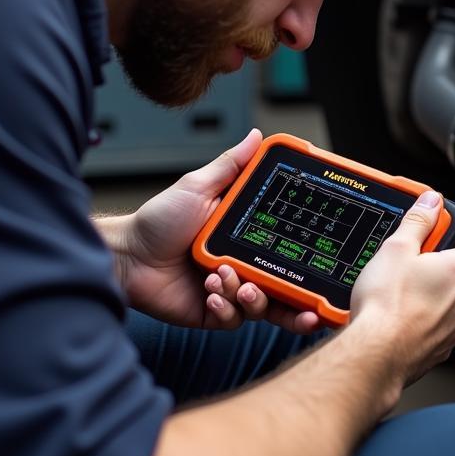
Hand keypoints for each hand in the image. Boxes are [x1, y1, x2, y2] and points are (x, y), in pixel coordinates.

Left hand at [106, 129, 321, 333]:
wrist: (127, 256)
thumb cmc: (159, 219)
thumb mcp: (198, 186)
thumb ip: (231, 165)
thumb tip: (256, 135)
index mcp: (247, 236)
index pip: (288, 248)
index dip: (309, 260)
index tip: (327, 264)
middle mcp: (245, 264)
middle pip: (286, 288)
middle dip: (300, 299)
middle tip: (309, 303)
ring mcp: (231, 291)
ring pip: (262, 306)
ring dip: (252, 297)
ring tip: (233, 281)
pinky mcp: (213, 313)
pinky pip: (234, 319)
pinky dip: (227, 307)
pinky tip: (212, 292)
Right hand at [349, 191, 454, 385]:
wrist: (376, 353)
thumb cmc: (386, 305)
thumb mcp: (397, 248)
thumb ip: (419, 221)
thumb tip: (432, 202)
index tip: (440, 239)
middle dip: (439, 268)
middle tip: (411, 265)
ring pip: (450, 303)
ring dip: (432, 295)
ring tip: (400, 292)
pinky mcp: (442, 349)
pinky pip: (438, 326)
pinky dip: (423, 319)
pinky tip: (399, 316)